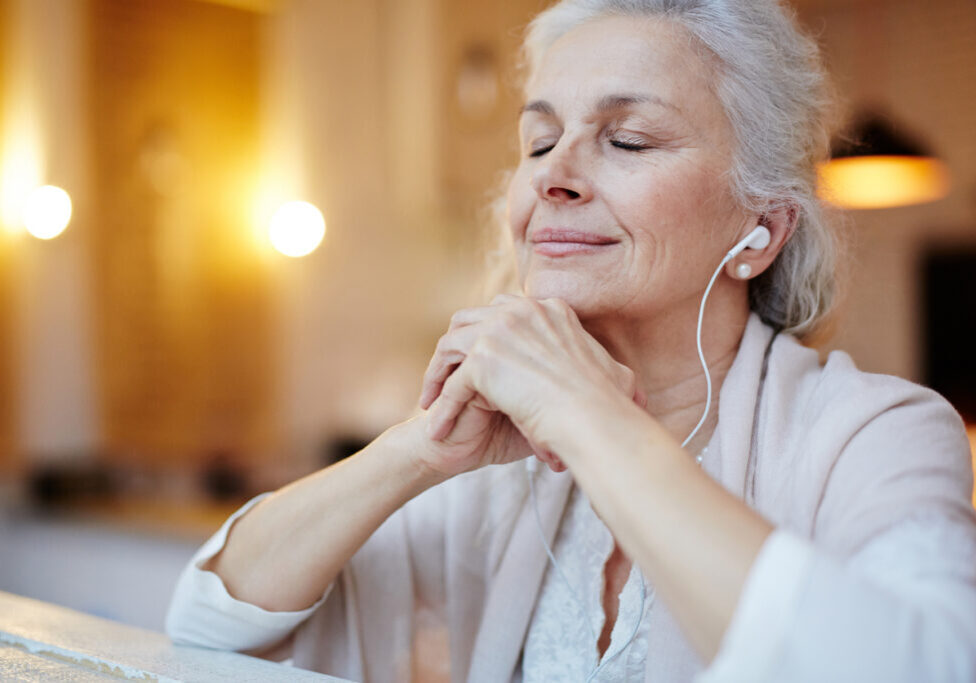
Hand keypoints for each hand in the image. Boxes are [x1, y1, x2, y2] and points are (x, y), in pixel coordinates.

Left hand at [420, 295, 643, 471]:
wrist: (596, 420)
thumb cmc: (609, 407)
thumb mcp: (615, 374)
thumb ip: (603, 367)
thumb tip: (626, 382)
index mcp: (549, 310)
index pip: (503, 312)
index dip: (485, 337)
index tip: (478, 364)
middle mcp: (522, 310)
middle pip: (469, 319)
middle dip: (454, 348)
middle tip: (446, 378)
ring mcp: (501, 330)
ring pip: (451, 345)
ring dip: (437, 373)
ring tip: (431, 402)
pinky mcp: (483, 359)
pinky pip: (452, 384)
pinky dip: (442, 407)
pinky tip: (438, 430)